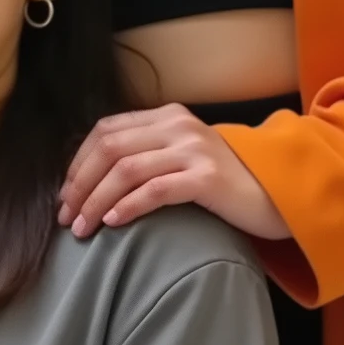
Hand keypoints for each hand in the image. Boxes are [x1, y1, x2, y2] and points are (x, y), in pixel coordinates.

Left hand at [58, 104, 290, 241]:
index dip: (78, 162)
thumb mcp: (184, 156)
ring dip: (96, 201)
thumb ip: (148, 153)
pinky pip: (154, 190)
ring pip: (125, 170)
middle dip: (80, 185)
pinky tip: (113, 223)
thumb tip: (94, 178)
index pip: (105, 130)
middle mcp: (178, 125)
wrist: (278, 194)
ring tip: (83, 228)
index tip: (65, 194)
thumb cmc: (225, 183)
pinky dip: (127, 207)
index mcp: (167, 116)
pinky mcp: (206, 178)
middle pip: (109, 149)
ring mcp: (194, 149)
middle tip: (67, 217)